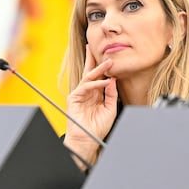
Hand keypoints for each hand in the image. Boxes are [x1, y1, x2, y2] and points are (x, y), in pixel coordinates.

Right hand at [64, 45, 117, 168]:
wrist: (88, 139)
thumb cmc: (98, 126)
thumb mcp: (110, 108)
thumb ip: (111, 94)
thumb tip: (113, 80)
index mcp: (96, 93)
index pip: (99, 76)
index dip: (104, 67)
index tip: (111, 57)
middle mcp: (88, 91)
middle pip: (90, 71)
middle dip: (94, 59)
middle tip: (99, 48)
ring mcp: (80, 94)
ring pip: (89, 77)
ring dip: (99, 69)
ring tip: (109, 63)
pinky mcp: (74, 98)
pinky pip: (86, 87)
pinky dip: (96, 84)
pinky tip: (106, 82)